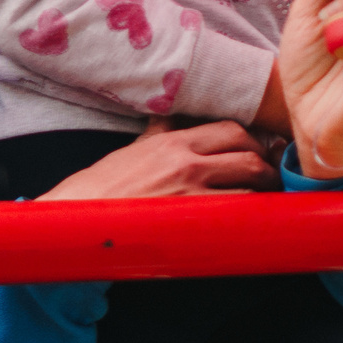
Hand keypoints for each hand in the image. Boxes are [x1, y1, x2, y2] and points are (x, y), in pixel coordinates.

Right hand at [35, 118, 277, 199]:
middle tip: (271, 177)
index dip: (253, 141)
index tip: (259, 151)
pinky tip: (253, 223)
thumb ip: (159, 134)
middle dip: (266, 166)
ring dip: (264, 194)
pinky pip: (235, 216)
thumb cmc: (99, 190)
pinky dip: (249, 217)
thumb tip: (175, 119)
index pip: (231, 130)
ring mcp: (189, 193)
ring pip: (248, 185)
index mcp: (172, 142)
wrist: (71, 222)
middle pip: (247, 154)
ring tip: (267, 202)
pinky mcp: (188, 223)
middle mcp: (185, 162)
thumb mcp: (132, 151)